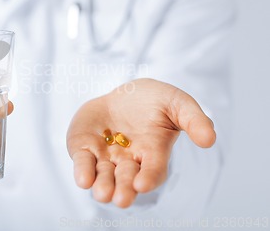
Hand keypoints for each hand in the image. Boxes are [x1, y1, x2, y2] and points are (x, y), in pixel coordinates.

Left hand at [66, 78, 215, 207]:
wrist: (123, 94)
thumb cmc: (154, 101)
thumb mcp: (177, 103)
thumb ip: (194, 119)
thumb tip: (210, 140)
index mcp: (153, 153)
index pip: (153, 170)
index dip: (149, 177)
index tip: (142, 184)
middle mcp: (129, 160)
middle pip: (126, 179)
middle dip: (123, 189)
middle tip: (121, 199)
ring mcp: (106, 157)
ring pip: (104, 176)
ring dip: (102, 185)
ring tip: (102, 194)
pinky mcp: (85, 149)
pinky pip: (83, 162)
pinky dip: (82, 171)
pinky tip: (83, 179)